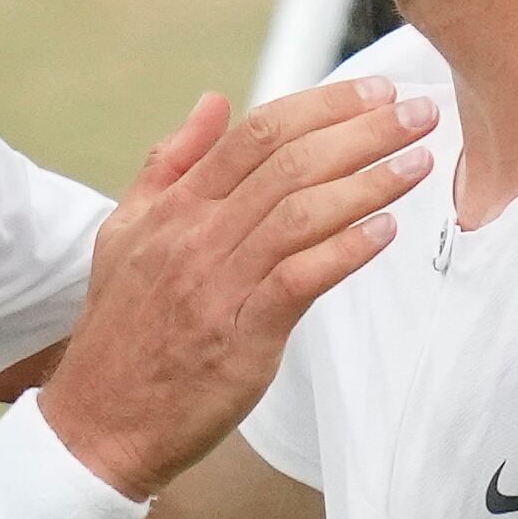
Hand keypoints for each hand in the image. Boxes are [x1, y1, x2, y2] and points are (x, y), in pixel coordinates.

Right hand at [37, 78, 435, 498]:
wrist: (98, 425)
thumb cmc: (120, 334)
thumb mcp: (124, 234)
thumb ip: (168, 165)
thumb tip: (213, 102)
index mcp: (174, 208)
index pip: (257, 134)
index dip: (323, 106)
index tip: (374, 93)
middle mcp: (195, 237)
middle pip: (289, 162)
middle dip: (362, 131)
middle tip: (418, 113)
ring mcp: (217, 285)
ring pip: (301, 213)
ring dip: (369, 183)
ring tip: (419, 162)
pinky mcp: (240, 337)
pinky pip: (300, 279)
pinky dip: (345, 251)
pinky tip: (385, 232)